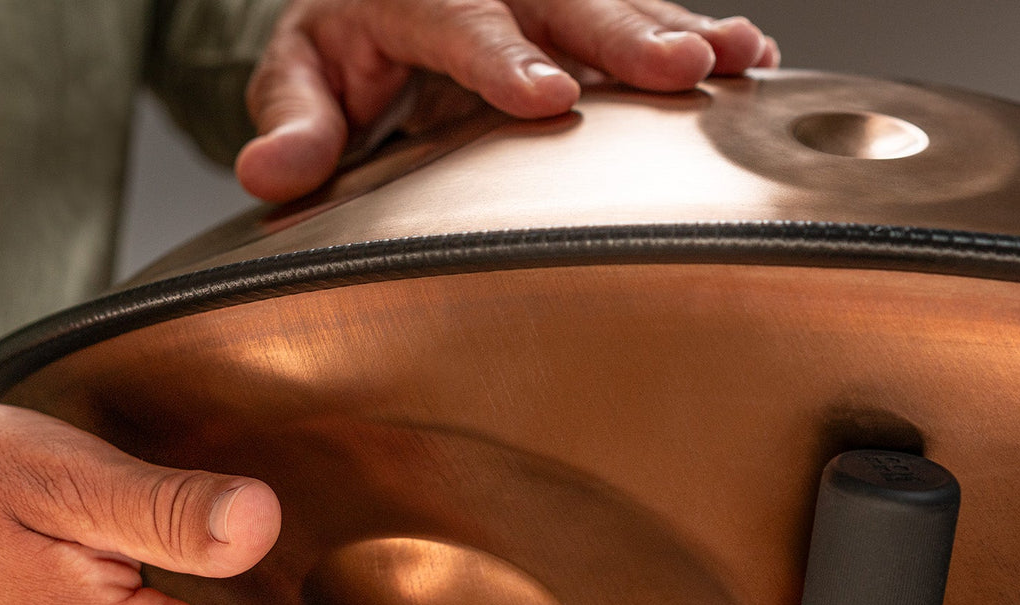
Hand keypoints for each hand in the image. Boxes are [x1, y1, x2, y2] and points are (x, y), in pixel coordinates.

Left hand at [236, 0, 779, 200]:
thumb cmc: (340, 44)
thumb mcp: (299, 76)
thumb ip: (294, 122)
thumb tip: (271, 172)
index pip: (456, 20)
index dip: (501, 58)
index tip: (546, 98)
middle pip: (556, 0)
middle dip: (622, 34)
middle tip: (681, 69)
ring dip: (676, 29)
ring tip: (737, 58)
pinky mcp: (575, 10)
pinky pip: (637, 11)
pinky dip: (692, 33)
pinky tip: (748, 58)